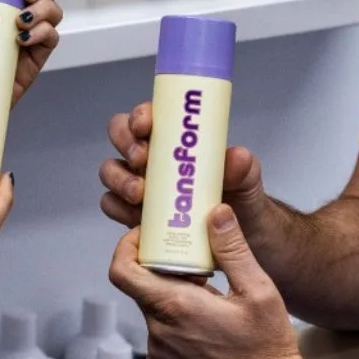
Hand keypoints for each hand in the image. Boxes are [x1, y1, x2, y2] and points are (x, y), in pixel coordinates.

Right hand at [99, 104, 266, 227]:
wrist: (240, 242)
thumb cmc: (240, 203)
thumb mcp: (248, 182)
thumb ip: (245, 168)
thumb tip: (237, 157)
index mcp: (176, 140)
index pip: (147, 116)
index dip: (139, 115)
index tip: (146, 126)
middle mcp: (153, 158)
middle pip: (120, 137)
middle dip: (125, 145)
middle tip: (143, 161)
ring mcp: (141, 186)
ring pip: (111, 172)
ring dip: (119, 179)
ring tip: (140, 194)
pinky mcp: (135, 215)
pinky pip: (112, 205)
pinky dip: (118, 209)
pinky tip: (134, 217)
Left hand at [107, 207, 332, 358]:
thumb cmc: (268, 350)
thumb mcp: (258, 290)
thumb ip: (232, 249)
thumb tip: (216, 215)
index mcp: (177, 308)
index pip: (123, 270)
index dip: (127, 247)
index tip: (145, 237)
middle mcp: (160, 334)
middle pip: (142, 287)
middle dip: (164, 271)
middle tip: (195, 266)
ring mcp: (159, 356)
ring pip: (152, 311)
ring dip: (172, 300)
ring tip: (209, 300)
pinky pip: (159, 336)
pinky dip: (174, 325)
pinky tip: (205, 327)